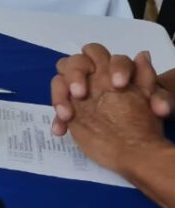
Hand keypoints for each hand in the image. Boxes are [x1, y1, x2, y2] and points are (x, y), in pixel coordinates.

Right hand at [64, 58, 168, 175]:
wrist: (136, 152)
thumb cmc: (145, 122)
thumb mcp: (150, 98)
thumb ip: (147, 77)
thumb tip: (143, 55)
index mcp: (109, 70)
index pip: (105, 55)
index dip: (111, 67)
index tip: (119, 85)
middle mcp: (91, 77)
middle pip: (75, 62)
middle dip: (75, 74)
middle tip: (80, 94)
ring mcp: (79, 94)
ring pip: (59, 81)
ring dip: (60, 95)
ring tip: (66, 115)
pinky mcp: (70, 112)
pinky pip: (58, 109)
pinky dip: (58, 118)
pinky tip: (61, 130)